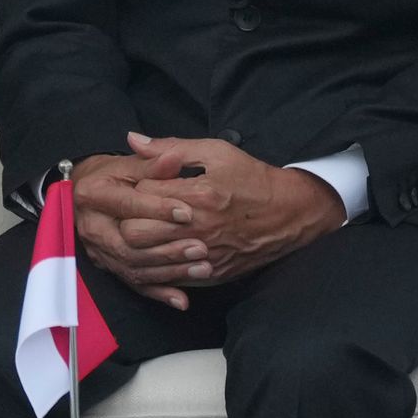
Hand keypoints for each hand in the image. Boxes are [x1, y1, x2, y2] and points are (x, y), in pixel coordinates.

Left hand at [75, 134, 343, 306]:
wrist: (291, 213)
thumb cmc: (252, 178)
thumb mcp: (215, 152)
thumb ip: (170, 148)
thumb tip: (132, 140)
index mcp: (198, 195)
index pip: (142, 195)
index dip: (131, 189)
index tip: (132, 184)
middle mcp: (199, 228)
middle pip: (136, 233)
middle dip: (125, 220)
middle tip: (128, 211)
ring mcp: (205, 255)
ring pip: (149, 260)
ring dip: (135, 247)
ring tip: (134, 233)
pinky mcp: (212, 273)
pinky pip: (171, 277)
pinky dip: (156, 269)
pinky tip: (151, 256)